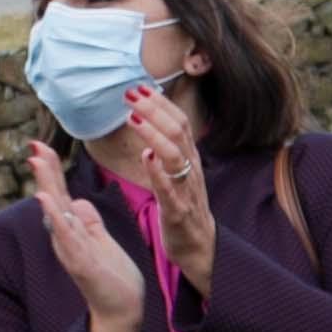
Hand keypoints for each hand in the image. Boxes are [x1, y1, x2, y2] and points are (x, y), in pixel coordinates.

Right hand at [25, 149, 148, 331]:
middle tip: (34, 145)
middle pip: (54, 198)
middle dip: (45, 171)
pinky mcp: (81, 264)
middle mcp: (67, 238)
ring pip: (56, 213)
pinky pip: (66, 237)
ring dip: (46, 187)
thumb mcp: (102, 241)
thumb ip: (89, 221)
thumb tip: (77, 200)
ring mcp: (72, 250)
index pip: (60, 194)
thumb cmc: (113, 278)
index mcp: (74, 230)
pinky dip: (55, 218)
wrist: (123, 311)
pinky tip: (46, 201)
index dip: (52, 170)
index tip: (42, 145)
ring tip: (36, 162)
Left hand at [122, 90, 210, 273]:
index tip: (140, 86)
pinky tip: (146, 158)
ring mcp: (186, 189)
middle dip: (154, 110)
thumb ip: (169, 147)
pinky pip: (170, 189)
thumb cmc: (184, 205)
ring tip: (133, 119)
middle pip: (178, 131)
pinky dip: (158, 173)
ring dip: (154, 134)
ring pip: (175, 155)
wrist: (200, 245)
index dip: (161, 102)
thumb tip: (150, 119)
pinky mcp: (177, 211)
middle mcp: (191, 169)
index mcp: (190, 158)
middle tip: (131, 94)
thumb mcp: (179, 171)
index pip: (180, 121)